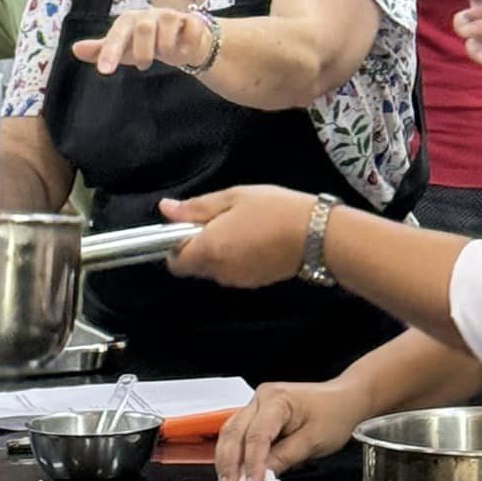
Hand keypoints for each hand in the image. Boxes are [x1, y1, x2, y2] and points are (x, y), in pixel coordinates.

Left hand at [73, 8, 213, 75]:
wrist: (181, 40)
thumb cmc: (147, 43)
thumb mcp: (124, 48)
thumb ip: (101, 50)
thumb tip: (75, 50)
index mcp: (130, 21)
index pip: (117, 33)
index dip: (110, 51)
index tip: (104, 72)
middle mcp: (150, 15)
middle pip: (143, 28)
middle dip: (143, 51)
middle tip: (144, 65)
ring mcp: (172, 17)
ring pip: (168, 26)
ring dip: (166, 46)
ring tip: (166, 55)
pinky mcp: (192, 22)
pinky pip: (191, 28)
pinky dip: (187, 43)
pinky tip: (184, 51)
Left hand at [157, 188, 312, 288]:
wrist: (316, 235)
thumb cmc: (273, 210)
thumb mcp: (234, 197)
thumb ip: (197, 207)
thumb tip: (165, 210)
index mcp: (209, 250)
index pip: (175, 261)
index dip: (176, 243)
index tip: (191, 225)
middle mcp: (218, 272)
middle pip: (194, 265)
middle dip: (199, 246)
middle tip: (221, 219)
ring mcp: (237, 281)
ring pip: (215, 269)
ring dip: (219, 251)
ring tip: (243, 226)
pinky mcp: (255, 283)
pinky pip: (233, 272)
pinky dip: (236, 258)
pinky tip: (256, 239)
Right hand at [215, 378, 365, 480]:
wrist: (344, 400)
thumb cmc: (334, 413)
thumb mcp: (313, 441)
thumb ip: (284, 458)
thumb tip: (262, 476)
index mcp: (277, 399)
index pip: (257, 436)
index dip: (252, 465)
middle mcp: (262, 397)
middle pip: (235, 432)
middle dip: (229, 464)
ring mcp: (258, 404)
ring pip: (231, 431)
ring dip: (226, 459)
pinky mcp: (258, 414)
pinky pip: (239, 432)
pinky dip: (234, 453)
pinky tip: (234, 471)